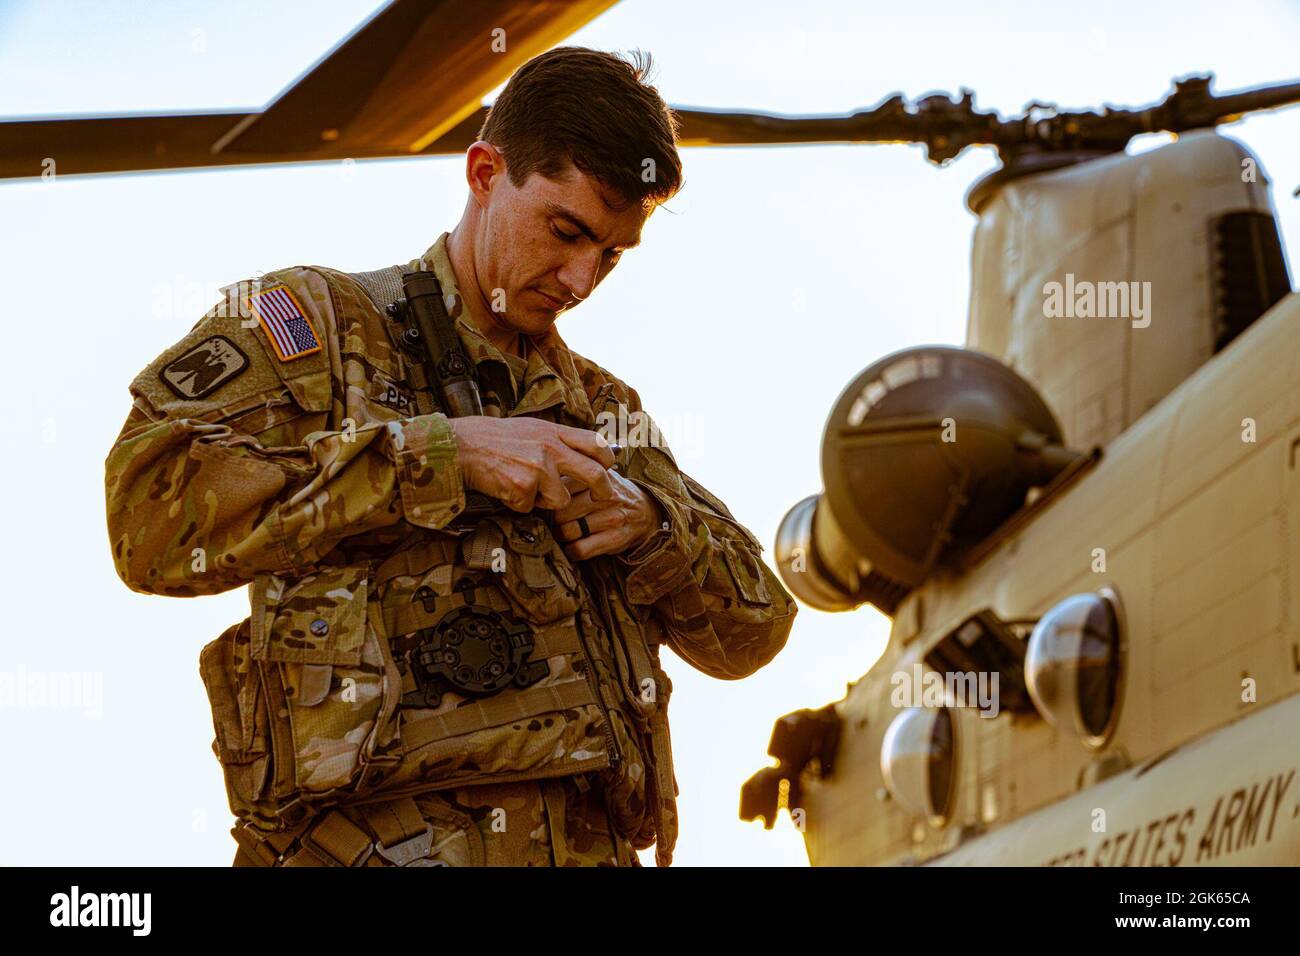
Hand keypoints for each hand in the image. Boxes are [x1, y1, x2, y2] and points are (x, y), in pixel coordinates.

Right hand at [447, 416, 615, 511]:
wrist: (461, 446)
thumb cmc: (492, 438)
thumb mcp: (529, 429)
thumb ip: (554, 440)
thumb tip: (577, 453)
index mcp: (553, 431)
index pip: (595, 443)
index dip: (608, 458)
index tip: (609, 468)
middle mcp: (551, 448)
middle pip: (594, 474)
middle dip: (603, 490)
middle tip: (603, 497)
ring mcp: (539, 469)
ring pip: (561, 500)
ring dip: (544, 501)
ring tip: (522, 485)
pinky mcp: (524, 488)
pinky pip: (531, 507)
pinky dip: (519, 504)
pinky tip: (504, 488)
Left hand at [551, 471, 663, 560]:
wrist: (647, 512)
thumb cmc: (615, 493)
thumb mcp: (600, 475)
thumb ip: (576, 473)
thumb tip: (542, 480)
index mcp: (598, 477)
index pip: (560, 487)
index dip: (549, 498)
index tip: (547, 503)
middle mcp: (606, 496)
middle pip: (560, 511)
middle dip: (551, 519)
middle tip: (552, 522)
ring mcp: (612, 517)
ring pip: (568, 531)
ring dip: (560, 536)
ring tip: (562, 533)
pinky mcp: (616, 538)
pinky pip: (581, 549)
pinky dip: (571, 551)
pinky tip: (572, 547)